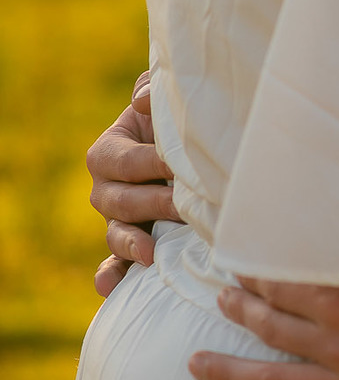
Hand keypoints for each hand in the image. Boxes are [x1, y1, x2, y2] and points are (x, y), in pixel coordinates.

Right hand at [88, 70, 179, 295]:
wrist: (192, 148)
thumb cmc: (174, 122)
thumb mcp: (162, 102)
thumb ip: (150, 91)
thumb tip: (142, 100)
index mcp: (107, 153)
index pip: (126, 161)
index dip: (152, 163)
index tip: (180, 166)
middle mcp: (105, 190)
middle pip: (121, 201)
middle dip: (154, 203)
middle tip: (184, 204)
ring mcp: (116, 221)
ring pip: (116, 235)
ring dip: (133, 245)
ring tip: (150, 253)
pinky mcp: (131, 246)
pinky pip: (114, 266)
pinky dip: (112, 277)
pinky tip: (112, 288)